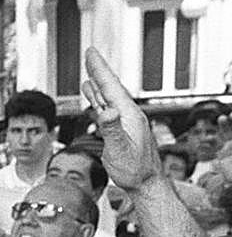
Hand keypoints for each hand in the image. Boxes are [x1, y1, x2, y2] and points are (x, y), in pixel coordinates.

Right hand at [82, 48, 160, 192]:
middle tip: (90, 55)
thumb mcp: (119, 150)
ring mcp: (125, 122)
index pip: (111, 87)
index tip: (91, 53)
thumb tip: (105, 110)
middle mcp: (128, 115)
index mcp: (128, 115)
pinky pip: (107, 110)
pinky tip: (94, 99)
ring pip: (109, 98)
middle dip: (99, 71)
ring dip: (98, 85)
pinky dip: (99, 101)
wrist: (146, 183)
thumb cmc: (134, 170)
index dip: (100, 69)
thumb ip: (112, 129)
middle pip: (110, 88)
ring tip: (90, 73)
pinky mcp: (121, 130)